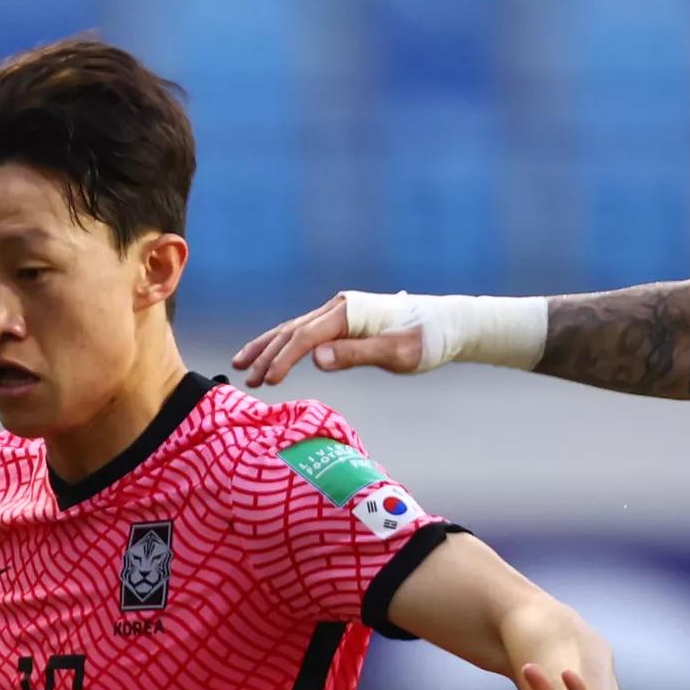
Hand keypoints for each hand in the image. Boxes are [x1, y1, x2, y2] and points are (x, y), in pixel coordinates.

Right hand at [229, 294, 421, 388]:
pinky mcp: (343, 321)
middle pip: (292, 330)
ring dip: (268, 347)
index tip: (268, 383)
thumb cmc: (425, 341)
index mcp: (348, 312)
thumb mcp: (395, 353)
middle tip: (247, 380)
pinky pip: (305, 331)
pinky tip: (273, 355)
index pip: (305, 336)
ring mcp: (339, 312)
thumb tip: (315, 359)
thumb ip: (355, 355)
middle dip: (267, 355)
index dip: (284, 359)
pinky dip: (285, 344)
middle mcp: (339, 307)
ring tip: (242, 365)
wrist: (447, 324)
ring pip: (293, 328)